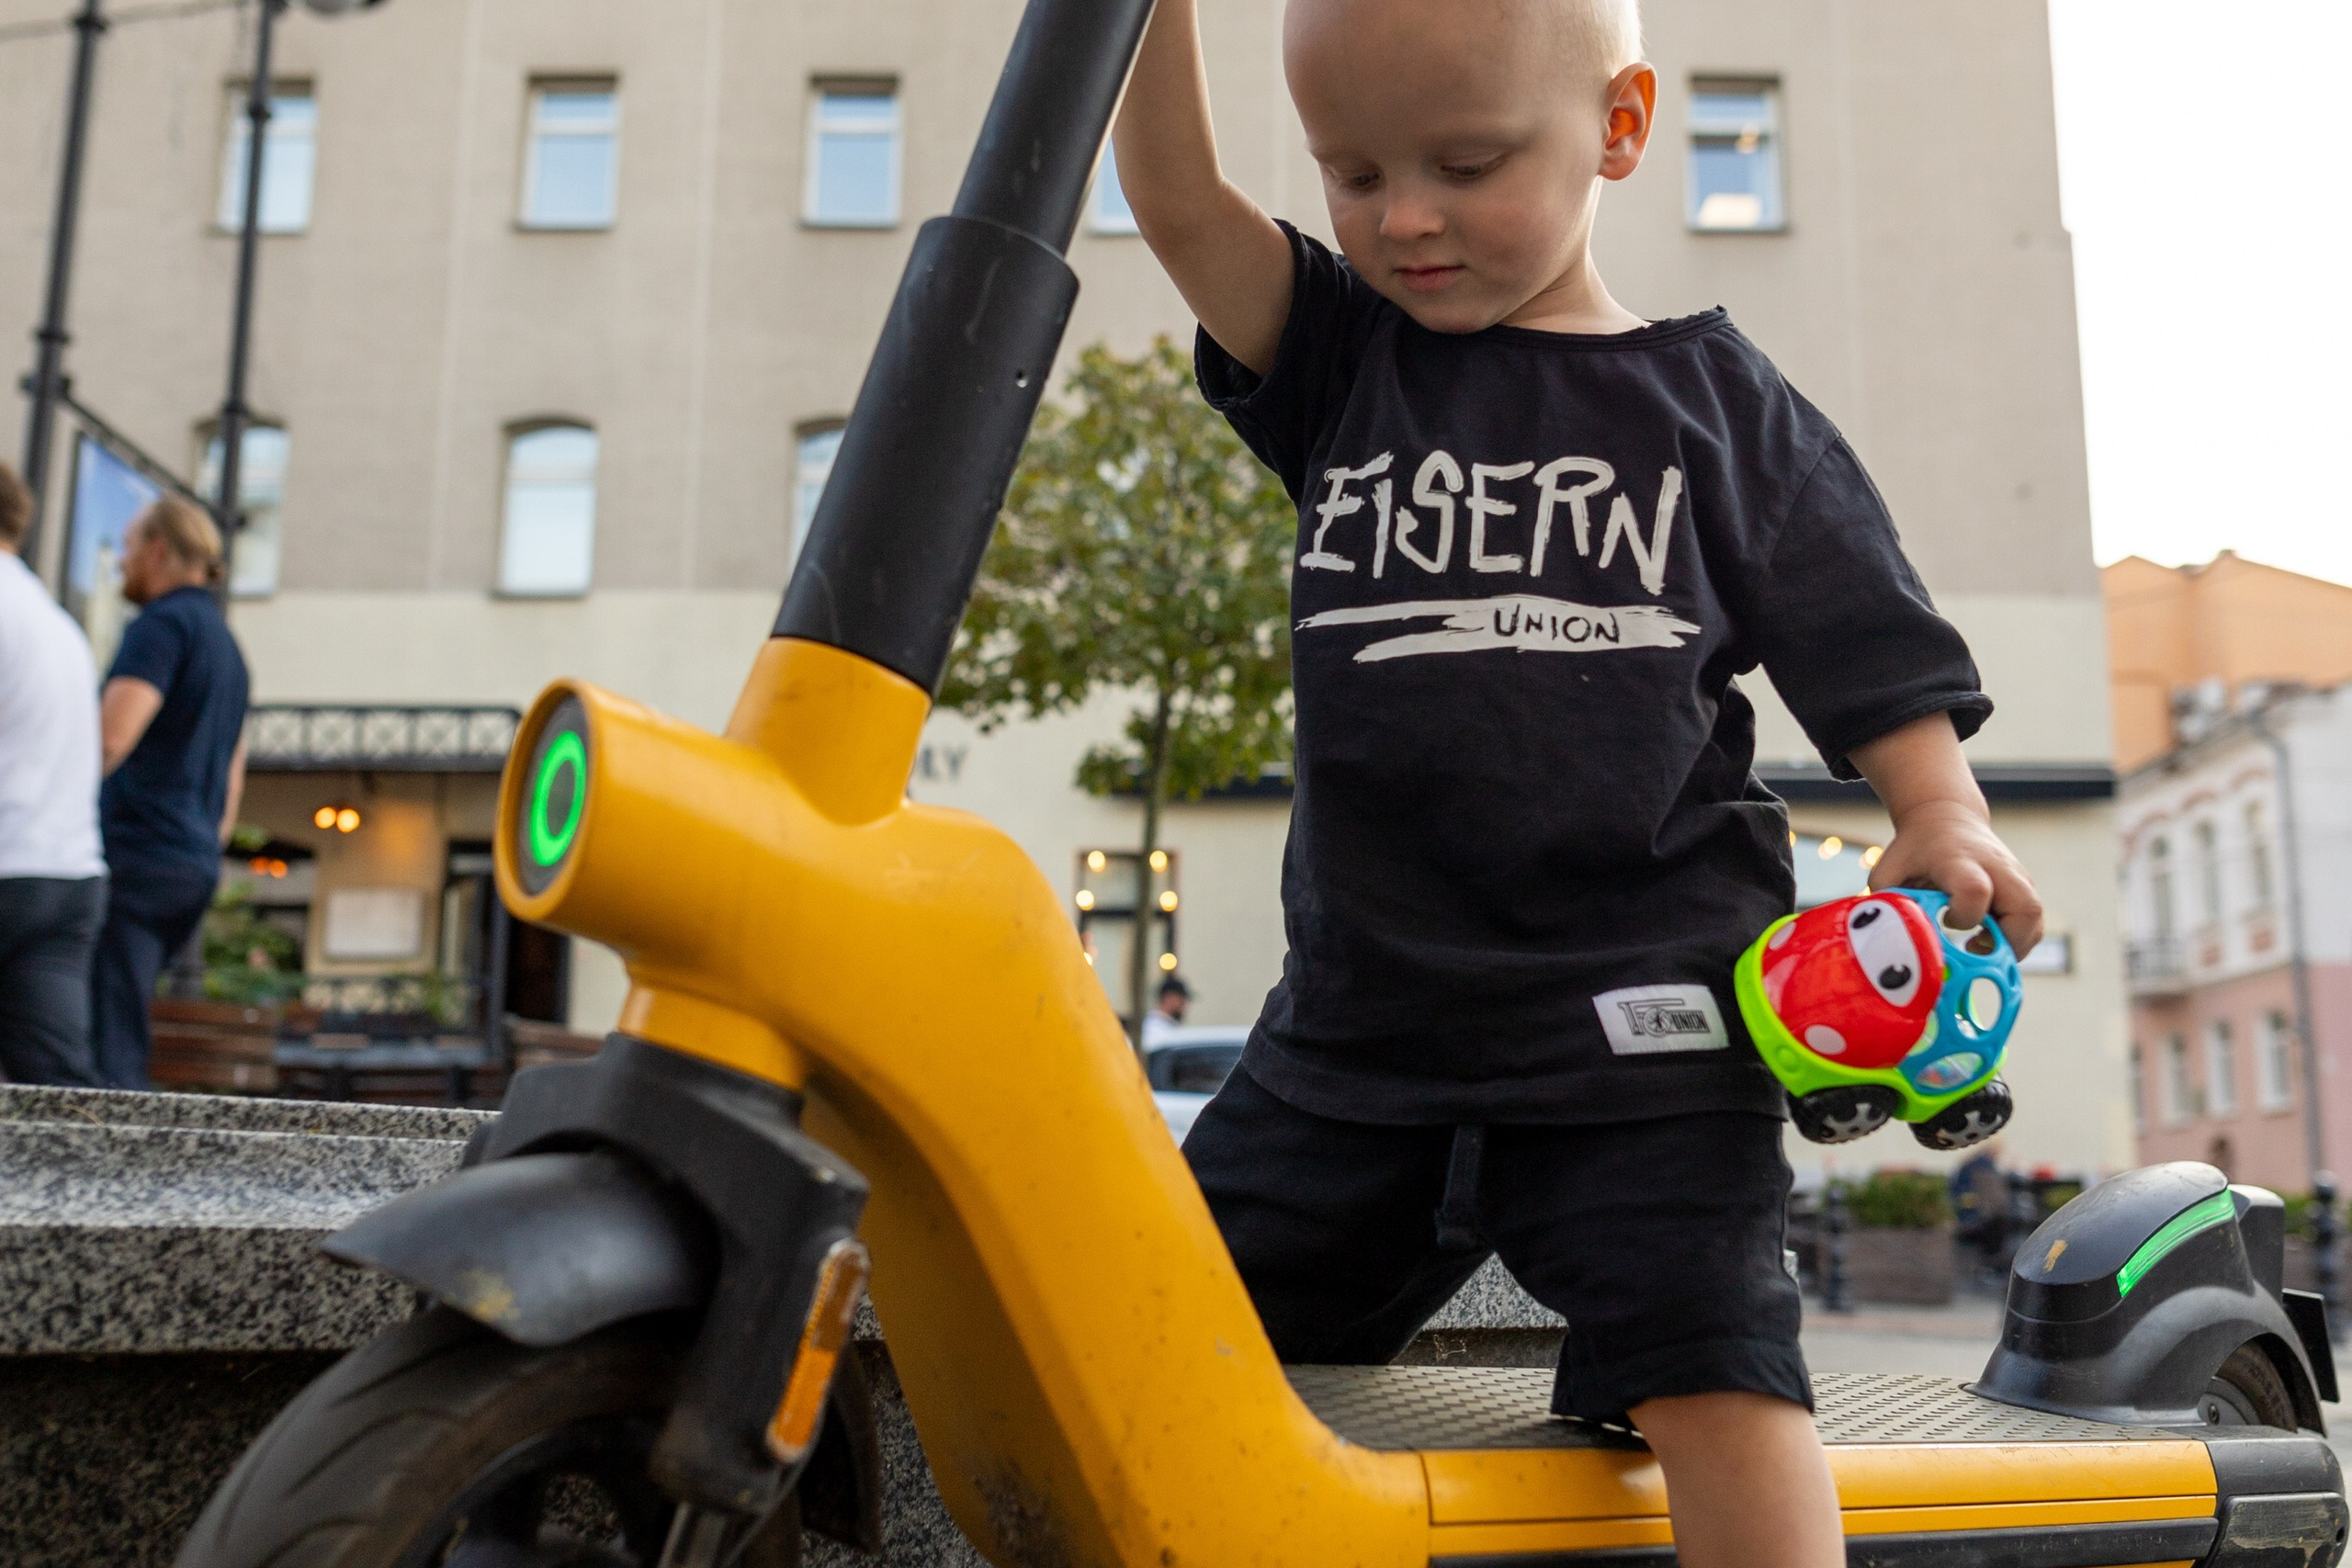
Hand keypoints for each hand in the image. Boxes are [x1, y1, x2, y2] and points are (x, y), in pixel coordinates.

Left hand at [1867, 798, 2042, 956]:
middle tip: (1976, 952)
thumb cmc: (1915, 850)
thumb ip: (1888, 905)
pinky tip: (1984, 939)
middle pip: (2026, 909)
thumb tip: (1889, 943)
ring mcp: (2016, 877)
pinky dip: (2015, 940)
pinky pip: (2032, 922)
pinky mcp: (2024, 887)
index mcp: (1959, 861)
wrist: (1946, 818)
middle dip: (2006, 944)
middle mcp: (1996, 868)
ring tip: (1978, 946)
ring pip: (2035, 920)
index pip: (1976, 890)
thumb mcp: (1889, 871)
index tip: (1946, 920)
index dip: (1965, 915)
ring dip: (2013, 945)